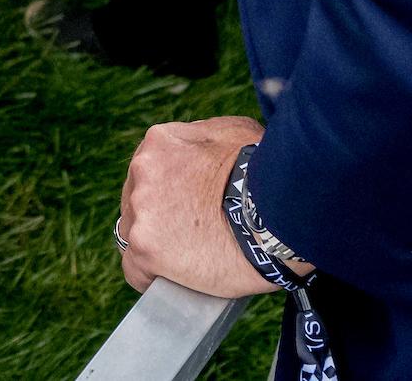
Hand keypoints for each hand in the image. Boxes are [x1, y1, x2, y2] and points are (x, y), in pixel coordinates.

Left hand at [118, 117, 282, 296]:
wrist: (277, 211)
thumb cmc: (264, 172)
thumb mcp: (234, 132)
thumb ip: (205, 138)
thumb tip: (205, 152)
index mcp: (160, 142)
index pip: (148, 171)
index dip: (166, 192)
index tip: (183, 207)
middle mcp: (142, 171)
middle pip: (137, 201)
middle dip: (159, 216)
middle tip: (190, 232)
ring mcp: (141, 210)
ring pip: (135, 234)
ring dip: (156, 245)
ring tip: (188, 258)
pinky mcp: (145, 248)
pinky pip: (135, 270)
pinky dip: (151, 277)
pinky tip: (171, 280)